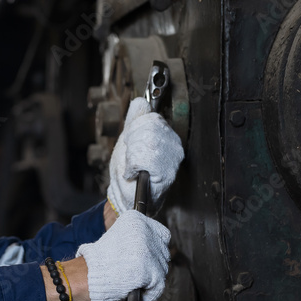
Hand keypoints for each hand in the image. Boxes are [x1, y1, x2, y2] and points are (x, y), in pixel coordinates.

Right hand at [77, 209, 169, 300]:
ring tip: (136, 282)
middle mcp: (146, 231)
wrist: (89, 273)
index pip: (161, 233)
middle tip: (140, 272)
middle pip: (162, 251)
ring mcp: (151, 251)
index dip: (156, 247)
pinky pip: (158, 285)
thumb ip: (135, 238)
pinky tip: (138, 293)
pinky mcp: (153, 270)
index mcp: (136, 220)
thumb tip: (152, 247)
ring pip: (162, 268)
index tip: (150, 256)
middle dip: (153, 263)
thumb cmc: (99, 259)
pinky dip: (149, 293)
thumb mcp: (117, 237)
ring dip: (152, 278)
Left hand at [106, 98, 183, 215]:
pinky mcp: (166, 174)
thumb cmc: (129, 172)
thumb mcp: (128, 140)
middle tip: (131, 157)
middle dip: (132, 142)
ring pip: (146, 142)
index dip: (134, 129)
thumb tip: (140, 102)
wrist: (126, 198)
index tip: (131, 144)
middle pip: (149, 128)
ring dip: (131, 156)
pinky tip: (133, 174)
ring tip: (132, 166)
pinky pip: (143, 158)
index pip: (151, 118)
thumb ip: (135, 119)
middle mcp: (174, 147)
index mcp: (167, 136)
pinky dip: (131, 167)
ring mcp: (172, 161)